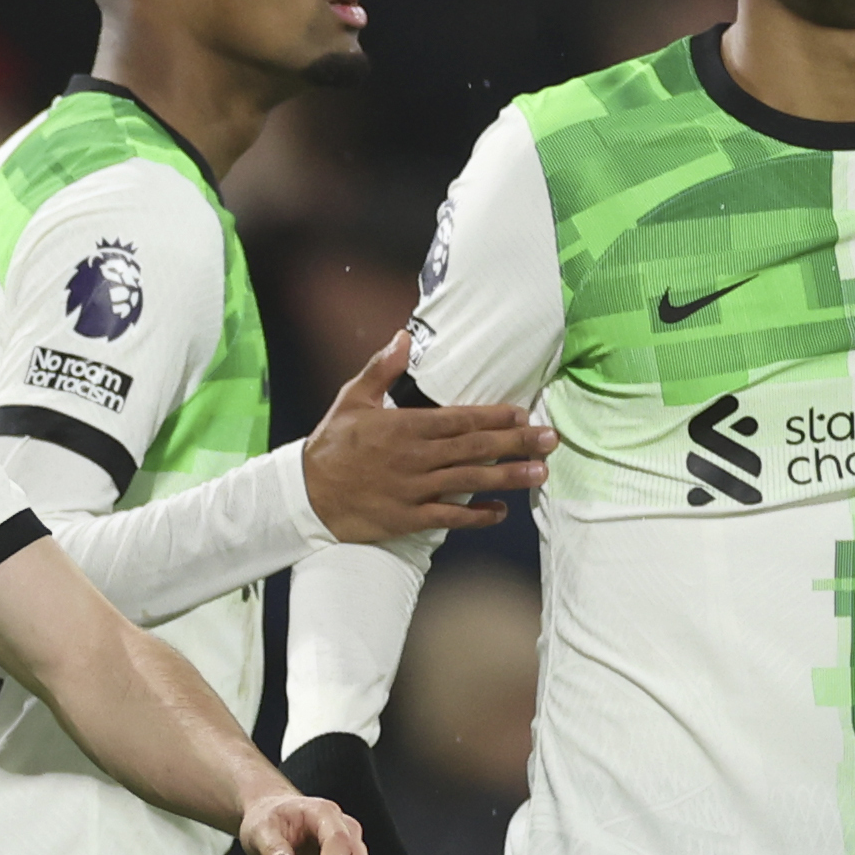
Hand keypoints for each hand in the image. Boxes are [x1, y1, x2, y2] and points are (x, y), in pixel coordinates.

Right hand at [303, 333, 553, 540]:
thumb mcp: (352, 398)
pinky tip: (501, 512)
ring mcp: (414, 489)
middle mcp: (416, 457)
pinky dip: (477, 515)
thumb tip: (402, 336)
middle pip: (475, 448)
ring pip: (470, 481)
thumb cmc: (331, 443)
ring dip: (508, 477)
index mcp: (406, 426)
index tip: (522, 413)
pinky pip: (450, 517)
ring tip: (540, 473)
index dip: (495, 416)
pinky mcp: (408, 517)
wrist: (305, 493)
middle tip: (549, 440)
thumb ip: (382, 368)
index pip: (460, 418)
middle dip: (516, 443)